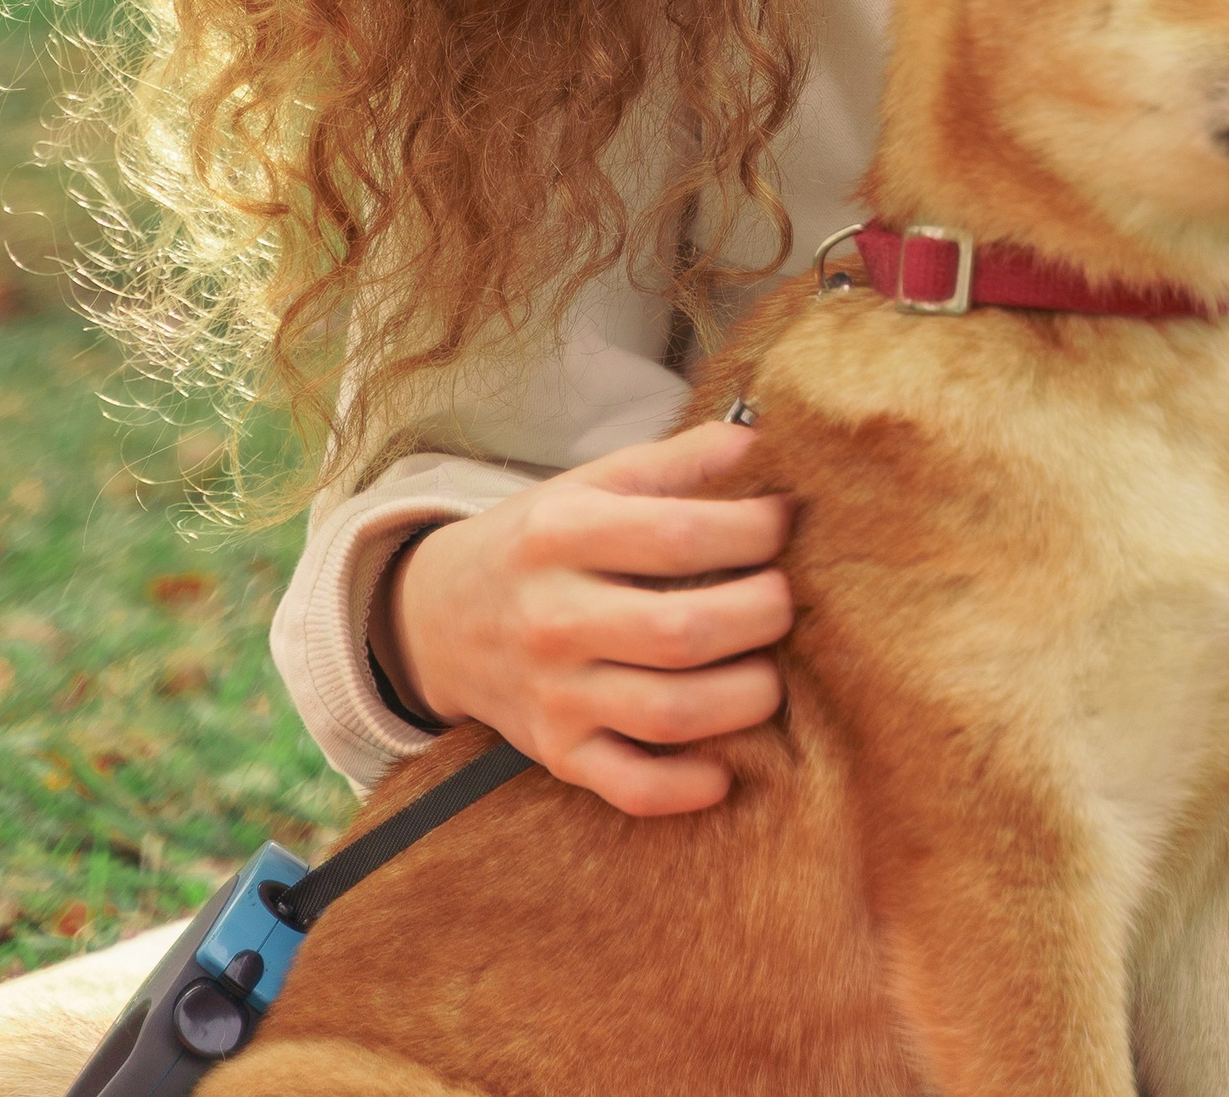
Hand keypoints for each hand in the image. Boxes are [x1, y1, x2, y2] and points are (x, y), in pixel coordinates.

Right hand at [384, 418, 792, 815]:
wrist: (440, 617)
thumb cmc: (539, 541)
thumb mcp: (593, 484)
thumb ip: (677, 461)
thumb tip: (759, 439)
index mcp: (563, 535)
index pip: (680, 536)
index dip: (755, 530)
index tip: (788, 522)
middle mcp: (554, 617)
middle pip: (683, 632)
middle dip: (762, 617)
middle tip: (789, 602)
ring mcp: (554, 694)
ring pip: (669, 713)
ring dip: (744, 699)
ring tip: (772, 674)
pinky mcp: (557, 753)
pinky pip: (629, 786)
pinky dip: (685, 788)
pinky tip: (725, 769)